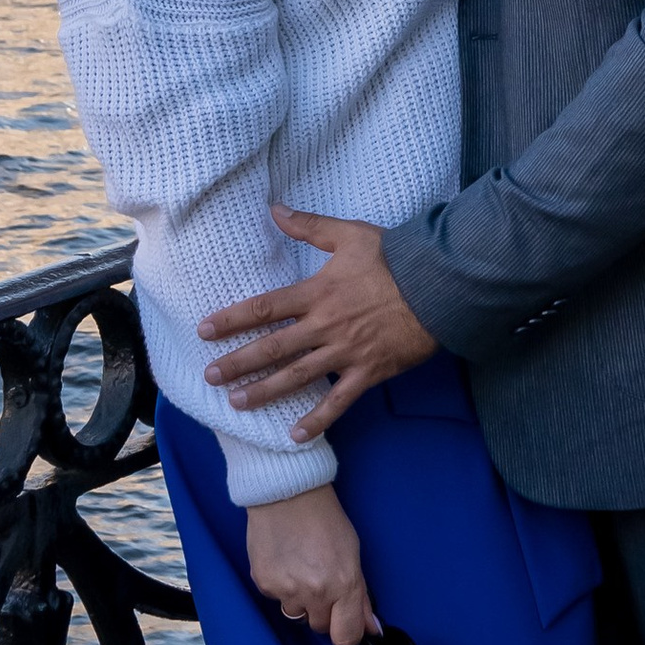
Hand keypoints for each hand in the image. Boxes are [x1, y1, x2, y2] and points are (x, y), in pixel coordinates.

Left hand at [199, 208, 438, 428]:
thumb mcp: (350, 234)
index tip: (205, 330)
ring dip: (264, 392)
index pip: (264, 308)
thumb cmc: (395, 258)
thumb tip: (275, 209)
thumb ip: (309, 227)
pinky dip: (318, 420)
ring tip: (237, 403)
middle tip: (210, 376)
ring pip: (297, 377)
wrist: (439, 286)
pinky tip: (295, 435)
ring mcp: (345, 353)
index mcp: (317, 293)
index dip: (232, 319)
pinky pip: (339, 402)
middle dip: (238, 363)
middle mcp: (325, 326)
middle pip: (272, 348)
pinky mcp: (368, 372)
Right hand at [246, 484, 379, 644]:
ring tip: (300, 568)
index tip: (345, 623)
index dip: (346, 632)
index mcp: (343, 585)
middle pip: (320, 627)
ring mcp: (287, 590)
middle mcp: (315, 593)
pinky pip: (276, 598)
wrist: (288, 494)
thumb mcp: (352, 555)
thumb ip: (361, 596)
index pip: (346, 636)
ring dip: (301, 600)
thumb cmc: (325, 519)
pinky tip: (285, 561)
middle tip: (321, 581)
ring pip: (296, 614)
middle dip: (324, 611)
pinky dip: (281, 586)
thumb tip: (371, 629)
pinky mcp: (264, 584)